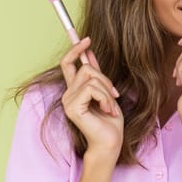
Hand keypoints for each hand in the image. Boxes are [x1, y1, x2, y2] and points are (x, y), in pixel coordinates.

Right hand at [60, 37, 123, 160]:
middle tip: (114, 95)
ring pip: (91, 78)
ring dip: (107, 92)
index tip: (87, 39)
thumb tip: (90, 54)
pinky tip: (108, 110)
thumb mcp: (106, 92)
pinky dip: (105, 98)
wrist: (111, 142)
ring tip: (111, 106)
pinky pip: (92, 89)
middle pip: (86, 68)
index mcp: (74, 90)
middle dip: (105, 78)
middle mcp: (68, 94)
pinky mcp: (73, 107)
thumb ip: (97, 75)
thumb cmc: (110, 121)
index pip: (68, 64)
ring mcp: (68, 101)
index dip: (76, 49)